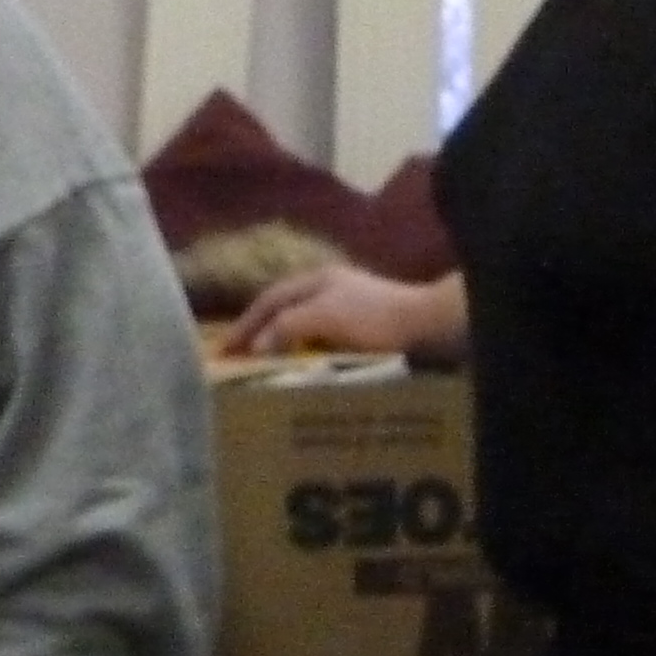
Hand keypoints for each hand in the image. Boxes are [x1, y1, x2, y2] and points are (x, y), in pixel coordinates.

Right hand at [224, 262, 460, 358]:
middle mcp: (333, 290)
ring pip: (306, 328)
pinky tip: (305, 375)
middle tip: (240, 363)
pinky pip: (326, 343)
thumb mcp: (326, 316)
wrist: (432, 326)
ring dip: (285, 348)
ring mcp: (351, 309)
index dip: (245, 325)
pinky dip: (308, 357)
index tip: (223, 351)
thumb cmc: (377, 318)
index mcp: (319, 279)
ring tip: (266, 373)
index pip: (270, 300)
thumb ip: (288, 326)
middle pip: (286, 311)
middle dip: (261, 336)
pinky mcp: (367, 332)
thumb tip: (258, 345)